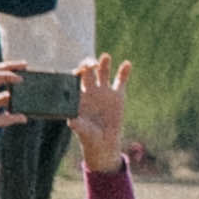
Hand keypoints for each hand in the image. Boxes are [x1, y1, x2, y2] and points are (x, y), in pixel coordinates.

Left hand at [67, 57, 124, 174]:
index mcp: (78, 96)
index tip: (79, 71)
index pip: (74, 79)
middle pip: (88, 72)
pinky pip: (120, 80)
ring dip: (104, 64)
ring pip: (103, 73)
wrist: (104, 141)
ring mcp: (104, 91)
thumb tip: (71, 120)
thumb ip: (77, 123)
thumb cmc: (87, 135)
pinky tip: (127, 64)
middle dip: (88, 65)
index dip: (76, 73)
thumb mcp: (81, 130)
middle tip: (91, 64)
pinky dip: (124, 72)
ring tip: (105, 57)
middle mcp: (90, 90)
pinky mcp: (118, 94)